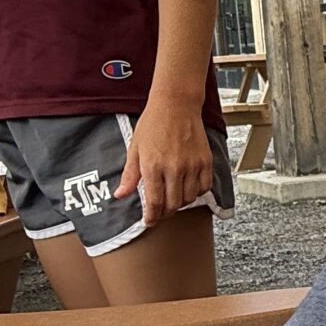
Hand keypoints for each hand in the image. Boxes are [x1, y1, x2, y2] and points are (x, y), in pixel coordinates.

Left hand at [118, 98, 214, 227]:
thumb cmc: (153, 123)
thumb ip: (129, 175)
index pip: (154, 203)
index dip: (152, 217)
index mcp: (153, 166)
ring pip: (189, 198)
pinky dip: (196, 192)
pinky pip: (204, 187)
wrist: (176, 104)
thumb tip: (120, 195)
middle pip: (173, 205)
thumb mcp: (135, 148)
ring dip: (180, 203)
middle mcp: (174, 168)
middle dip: (165, 212)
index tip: (150, 221)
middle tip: (160, 211)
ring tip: (173, 198)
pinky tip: (188, 188)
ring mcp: (192, 165)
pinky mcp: (205, 161)